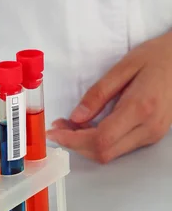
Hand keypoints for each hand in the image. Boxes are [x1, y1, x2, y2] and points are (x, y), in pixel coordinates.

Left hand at [46, 33, 171, 162]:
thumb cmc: (155, 57)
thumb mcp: (123, 67)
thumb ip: (98, 94)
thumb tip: (76, 117)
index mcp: (140, 108)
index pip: (101, 139)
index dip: (73, 139)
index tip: (55, 130)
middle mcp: (148, 127)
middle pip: (104, 153)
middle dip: (75, 144)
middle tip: (59, 125)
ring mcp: (152, 134)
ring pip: (111, 154)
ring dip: (86, 144)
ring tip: (71, 124)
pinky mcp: (152, 135)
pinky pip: (120, 147)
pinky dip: (100, 141)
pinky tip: (91, 125)